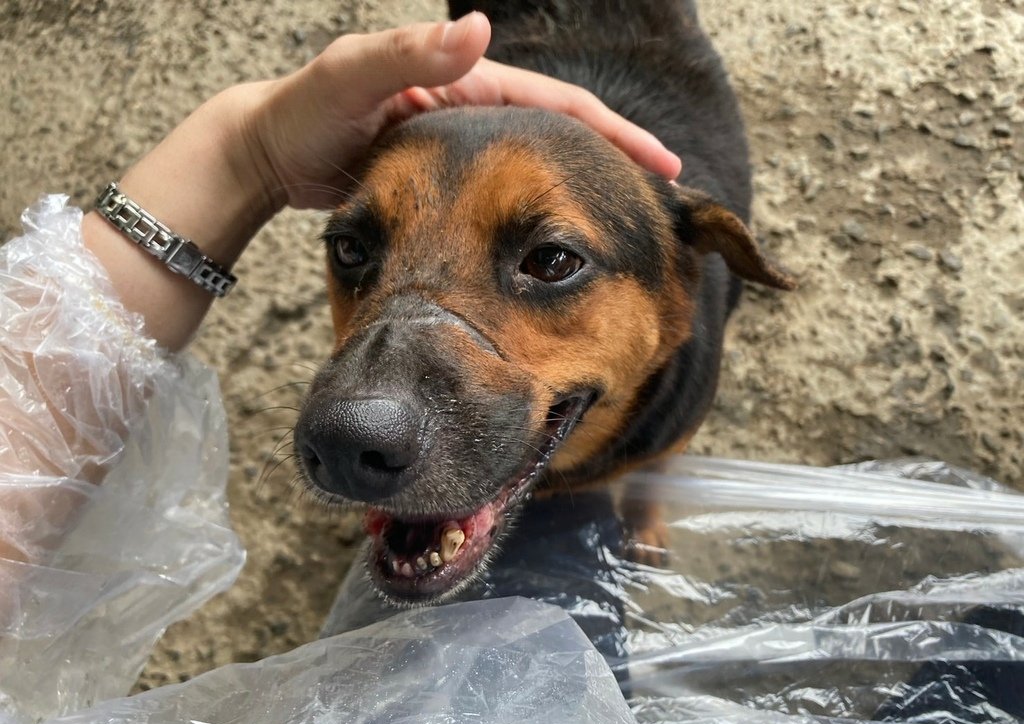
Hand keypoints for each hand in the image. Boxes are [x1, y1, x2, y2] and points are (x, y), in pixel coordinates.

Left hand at [84, 12, 680, 350]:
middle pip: (564, 132)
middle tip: (662, 197)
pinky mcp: (449, 176)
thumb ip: (408, 54)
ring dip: (582, 188)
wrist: (268, 150)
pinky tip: (557, 238)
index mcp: (467, 80)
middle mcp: (474, 106)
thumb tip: (479, 29)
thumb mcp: (349, 77)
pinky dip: (541, 210)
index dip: (614, 134)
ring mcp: (465, 142)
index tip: (663, 165)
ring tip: (623, 219)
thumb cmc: (303, 114)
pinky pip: (510, 191)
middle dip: (616, 159)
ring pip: (540, 165)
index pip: (561, 103)